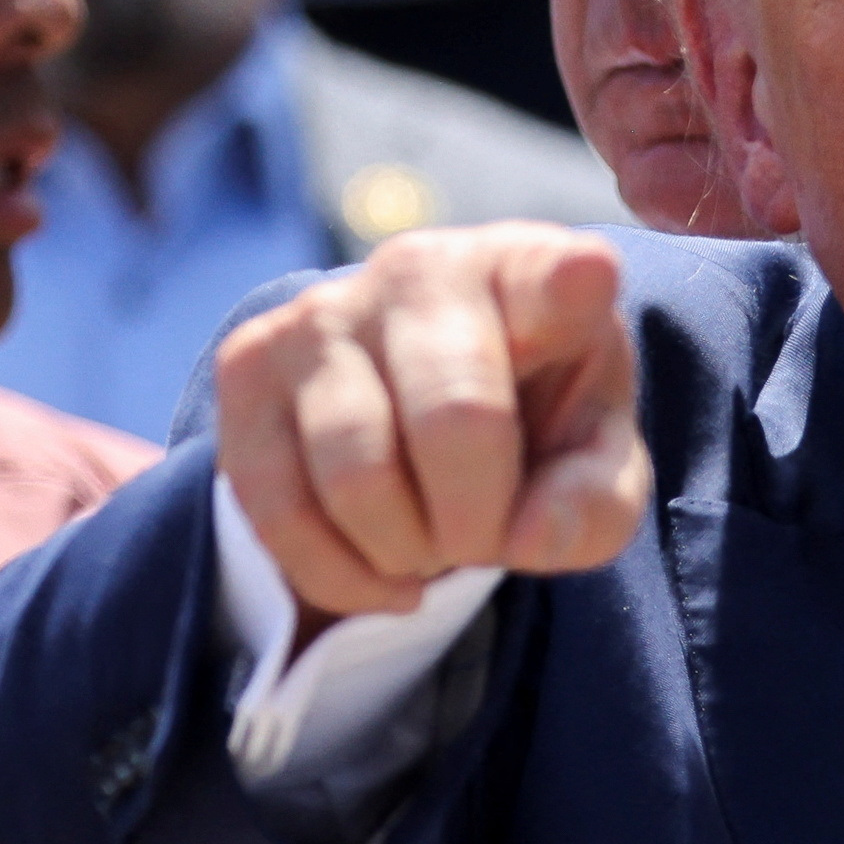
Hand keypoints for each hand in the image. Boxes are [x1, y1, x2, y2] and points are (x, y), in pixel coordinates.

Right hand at [213, 223, 649, 621]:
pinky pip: (279, 507)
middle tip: (486, 540)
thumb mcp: (593, 463)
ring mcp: (322, 311)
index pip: (553, 277)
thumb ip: (597, 504)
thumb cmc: (531, 424)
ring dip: (406, 552)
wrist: (418, 411)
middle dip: (478, 524)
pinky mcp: (247, 365)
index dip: (569, 285)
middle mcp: (421, 268)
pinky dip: (343, 575)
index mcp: (530, 274)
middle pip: (455, 419)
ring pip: (357, 473)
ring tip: (433, 546)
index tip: (587, 281)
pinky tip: (386, 574)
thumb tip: (531, 536)